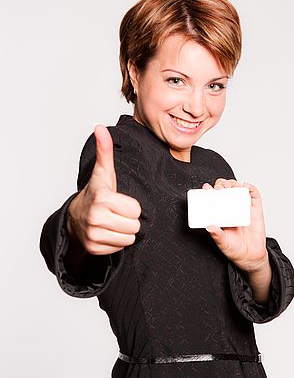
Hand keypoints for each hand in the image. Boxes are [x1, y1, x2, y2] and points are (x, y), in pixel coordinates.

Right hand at [66, 124, 141, 255]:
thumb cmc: (95, 194)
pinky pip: (120, 248)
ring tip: (113, 222)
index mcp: (102, 198)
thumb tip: (101, 128)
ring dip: (124, 232)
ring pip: (129, 238)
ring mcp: (93, 234)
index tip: (119, 202)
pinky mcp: (94, 248)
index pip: (135, 210)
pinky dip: (116, 242)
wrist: (74, 217)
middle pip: (134, 226)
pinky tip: (108, 232)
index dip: (131, 206)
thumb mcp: (103, 173)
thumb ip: (105, 151)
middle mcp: (95, 217)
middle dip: (129, 220)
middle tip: (117, 213)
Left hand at [202, 178, 268, 272]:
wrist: (250, 256)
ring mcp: (244, 208)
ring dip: (234, 183)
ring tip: (231, 186)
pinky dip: (251, 188)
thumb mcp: (222, 242)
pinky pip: (254, 195)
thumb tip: (209, 227)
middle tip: (220, 188)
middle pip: (226, 190)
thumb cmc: (234, 249)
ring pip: (239, 189)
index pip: (214, 198)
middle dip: (222, 184)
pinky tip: (245, 186)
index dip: (210, 190)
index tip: (206, 188)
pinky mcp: (255, 210)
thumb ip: (217, 235)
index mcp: (221, 214)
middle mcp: (232, 208)